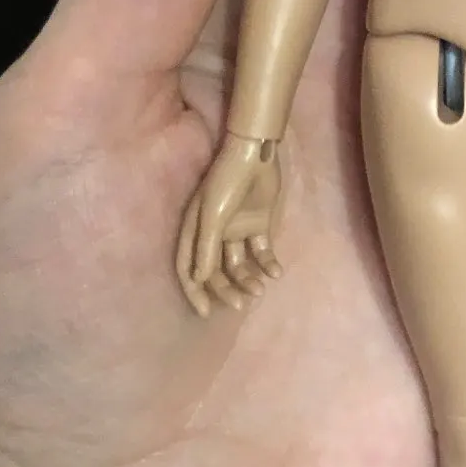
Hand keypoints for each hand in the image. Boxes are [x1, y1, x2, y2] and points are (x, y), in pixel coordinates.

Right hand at [177, 131, 281, 311]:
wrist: (256, 154)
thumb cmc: (227, 181)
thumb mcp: (213, 215)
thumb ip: (207, 248)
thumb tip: (200, 280)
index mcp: (194, 230)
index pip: (190, 268)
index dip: (196, 291)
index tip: (207, 312)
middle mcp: (213, 233)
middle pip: (216, 270)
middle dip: (227, 288)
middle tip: (241, 305)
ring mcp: (237, 229)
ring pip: (239, 264)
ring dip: (248, 278)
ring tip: (260, 289)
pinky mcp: (259, 224)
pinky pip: (261, 251)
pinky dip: (267, 263)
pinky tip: (275, 273)